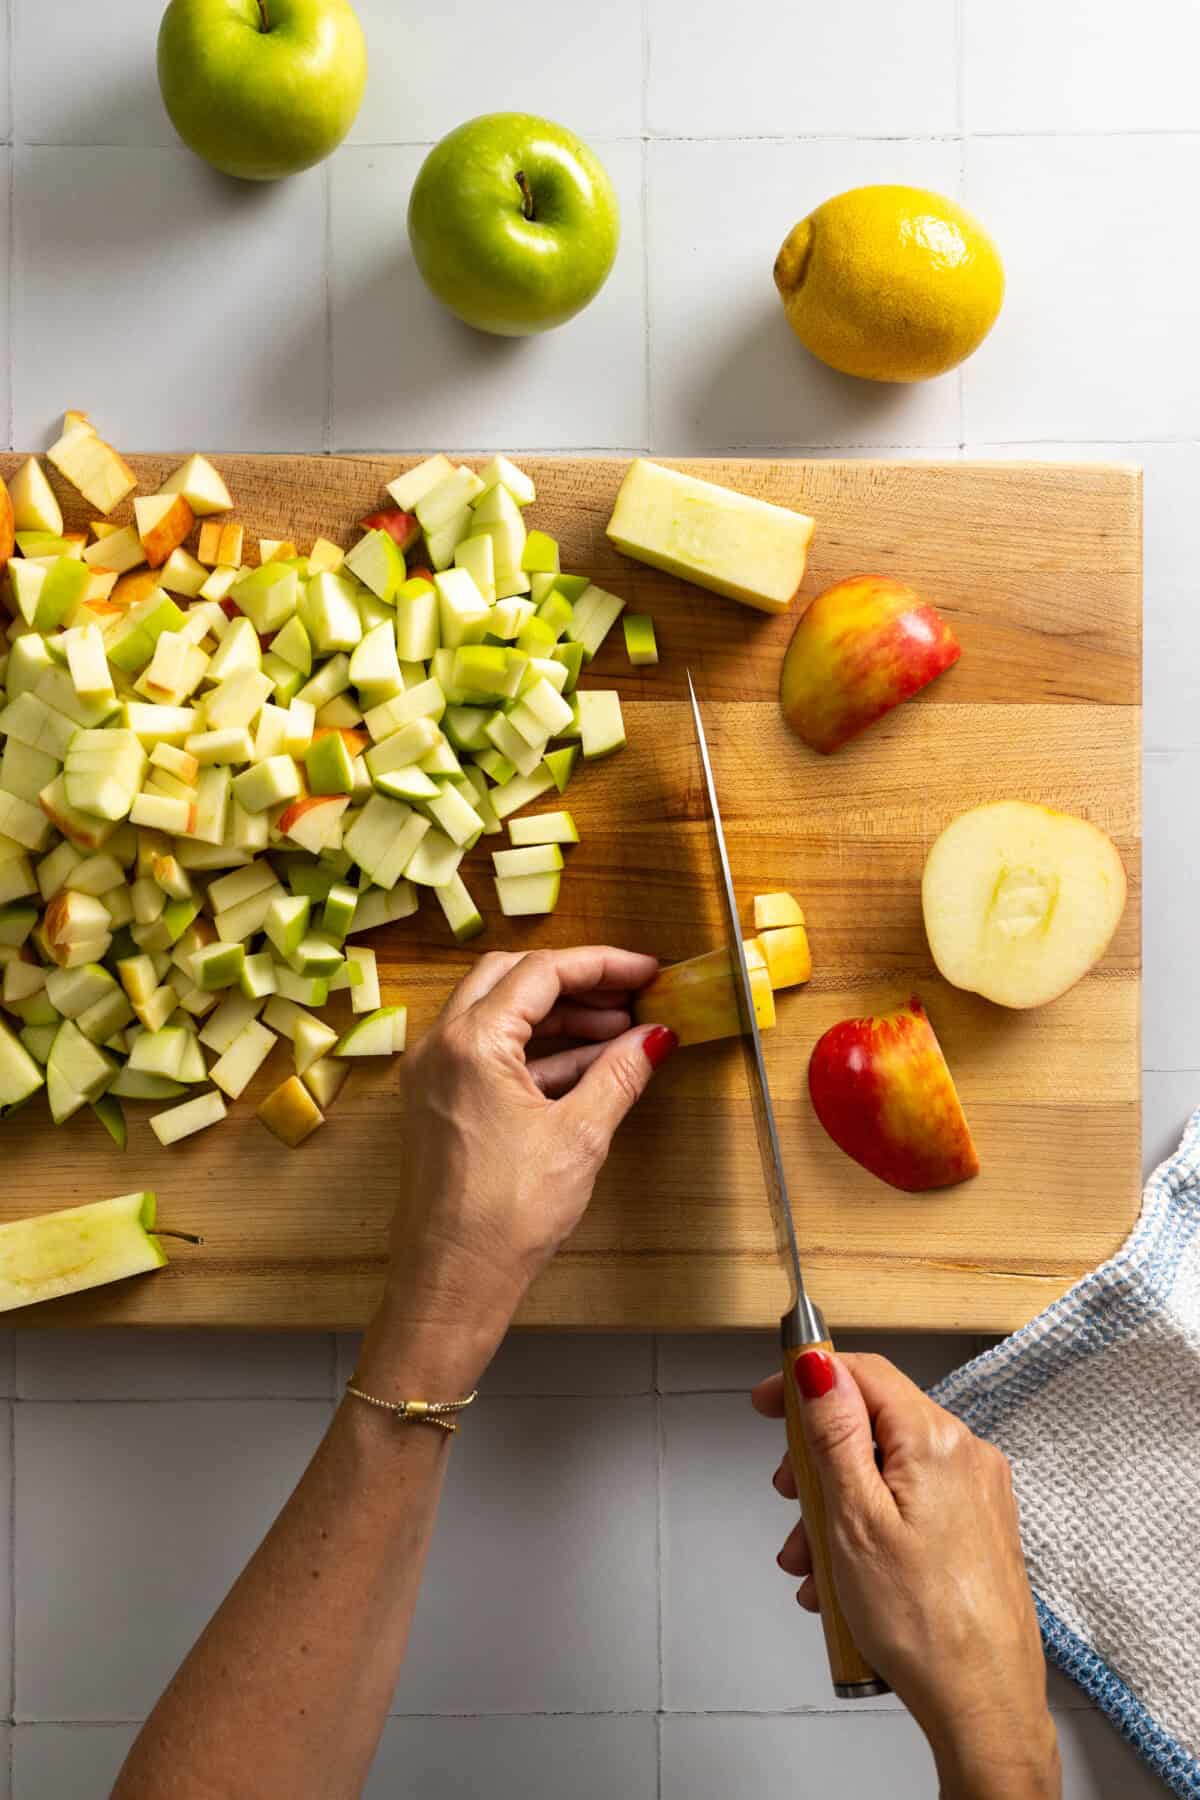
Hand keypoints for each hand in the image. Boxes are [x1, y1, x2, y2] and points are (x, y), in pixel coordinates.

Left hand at [359, 947, 676, 1394]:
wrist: (451, 1283)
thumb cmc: (507, 1215)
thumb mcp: (579, 1137)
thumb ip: (619, 1074)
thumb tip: (657, 1036)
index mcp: (470, 1042)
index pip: (541, 971)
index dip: (601, 966)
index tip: (648, 971)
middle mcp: (440, 1046)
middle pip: (512, 979)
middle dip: (576, 982)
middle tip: (632, 995)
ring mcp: (435, 1074)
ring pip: (500, 1015)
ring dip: (559, 1017)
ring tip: (622, 1032)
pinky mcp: (440, 1103)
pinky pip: (491, 1055)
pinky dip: (539, 1052)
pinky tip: (590, 1066)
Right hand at [753, 1353, 1059, 1799]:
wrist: (985, 1706)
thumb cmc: (922, 1623)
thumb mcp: (854, 1518)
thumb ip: (833, 1432)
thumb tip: (817, 1366)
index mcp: (935, 1439)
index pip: (863, 1373)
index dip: (808, 1380)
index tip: (765, 1404)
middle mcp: (966, 1454)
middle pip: (872, 1426)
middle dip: (819, 1464)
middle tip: (790, 1503)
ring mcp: (978, 1494)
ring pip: (886, 1474)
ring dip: (836, 1510)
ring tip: (811, 1566)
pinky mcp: (979, 1530)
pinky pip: (911, 1507)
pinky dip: (870, 1530)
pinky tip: (843, 1582)